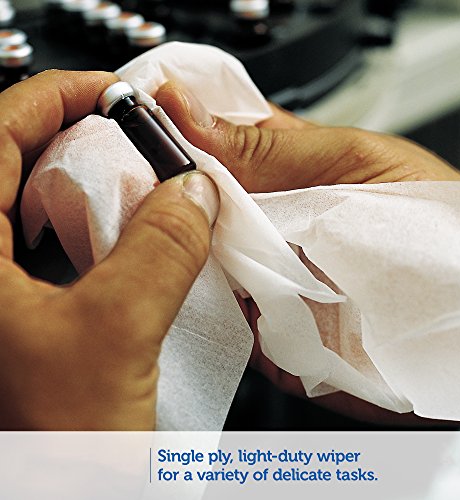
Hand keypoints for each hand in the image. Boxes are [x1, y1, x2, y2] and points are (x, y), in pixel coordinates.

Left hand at [0, 71, 218, 429]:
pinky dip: (102, 240)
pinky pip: (62, 256)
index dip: (61, 98)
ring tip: (147, 195)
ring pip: (45, 214)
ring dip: (101, 197)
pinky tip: (135, 248)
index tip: (116, 92)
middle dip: (88, 146)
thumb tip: (193, 193)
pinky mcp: (24, 321)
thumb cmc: (47, 454)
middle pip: (22, 168)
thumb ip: (161, 252)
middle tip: (142, 146)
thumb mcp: (114, 337)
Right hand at [155, 82, 459, 426]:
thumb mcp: (353, 165)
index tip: (137, 131)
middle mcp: (266, 228)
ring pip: (194, 264)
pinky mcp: (264, 336)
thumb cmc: (429, 231)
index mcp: (285, 173)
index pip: (210, 144)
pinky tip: (181, 291)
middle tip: (132, 190)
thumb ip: (272, 150)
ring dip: (173, 254)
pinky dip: (196, 306)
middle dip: (162, 201)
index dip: (171, 136)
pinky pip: (215, 320)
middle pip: (193, 209)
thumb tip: (190, 112)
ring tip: (152, 240)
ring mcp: (260, 282)